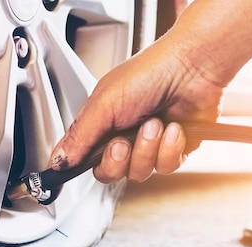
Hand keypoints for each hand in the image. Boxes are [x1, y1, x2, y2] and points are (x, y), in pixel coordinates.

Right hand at [49, 35, 224, 183]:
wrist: (194, 68)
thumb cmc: (150, 73)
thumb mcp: (103, 104)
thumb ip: (79, 136)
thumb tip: (57, 160)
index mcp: (101, 124)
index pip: (83, 158)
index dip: (81, 166)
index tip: (79, 165)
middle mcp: (123, 136)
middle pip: (110, 173)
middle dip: (119, 159)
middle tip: (124, 140)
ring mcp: (148, 145)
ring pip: (140, 172)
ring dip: (147, 149)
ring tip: (155, 124)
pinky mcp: (173, 150)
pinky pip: (166, 167)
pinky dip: (170, 148)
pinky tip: (173, 128)